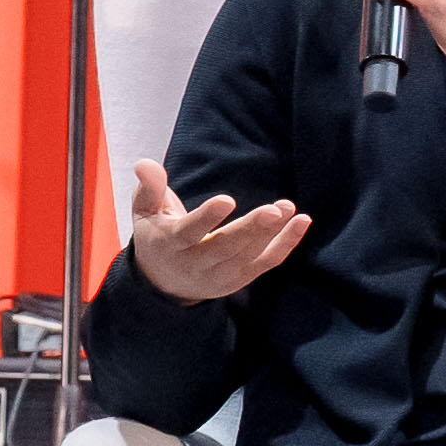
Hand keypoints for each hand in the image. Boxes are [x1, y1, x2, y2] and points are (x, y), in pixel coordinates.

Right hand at [122, 158, 311, 305]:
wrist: (164, 283)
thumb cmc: (157, 235)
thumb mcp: (144, 211)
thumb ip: (149, 187)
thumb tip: (146, 163)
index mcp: (170, 244)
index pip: (189, 232)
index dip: (207, 218)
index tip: (227, 200)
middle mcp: (195, 264)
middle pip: (225, 248)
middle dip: (250, 229)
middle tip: (274, 210)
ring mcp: (219, 276)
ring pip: (248, 256)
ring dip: (271, 233)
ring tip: (287, 207)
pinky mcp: (240, 279)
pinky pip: (266, 263)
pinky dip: (286, 244)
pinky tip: (301, 221)